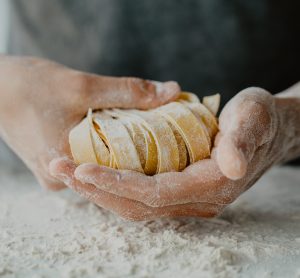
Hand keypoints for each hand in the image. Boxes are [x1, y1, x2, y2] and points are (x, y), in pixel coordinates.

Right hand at [0, 55, 179, 189]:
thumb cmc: (30, 86)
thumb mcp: (83, 85)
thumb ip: (129, 91)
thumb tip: (172, 91)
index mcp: (65, 168)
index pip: (121, 174)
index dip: (152, 160)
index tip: (176, 146)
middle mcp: (62, 180)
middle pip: (112, 173)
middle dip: (140, 155)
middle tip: (168, 138)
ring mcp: (59, 175)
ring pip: (102, 167)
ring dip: (124, 151)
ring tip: (151, 135)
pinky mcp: (57, 165)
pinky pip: (91, 161)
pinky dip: (107, 148)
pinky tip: (124, 135)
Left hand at [50, 87, 290, 219]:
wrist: (268, 129)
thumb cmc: (260, 119)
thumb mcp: (254, 120)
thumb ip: (241, 142)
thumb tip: (229, 165)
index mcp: (211, 186)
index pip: (154, 193)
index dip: (117, 184)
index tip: (82, 170)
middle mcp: (197, 200)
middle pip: (138, 205)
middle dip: (97, 190)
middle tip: (61, 170)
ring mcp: (188, 198)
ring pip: (136, 205)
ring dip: (100, 191)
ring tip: (68, 173)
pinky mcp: (181, 189)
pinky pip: (141, 195)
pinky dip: (115, 186)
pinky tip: (95, 173)